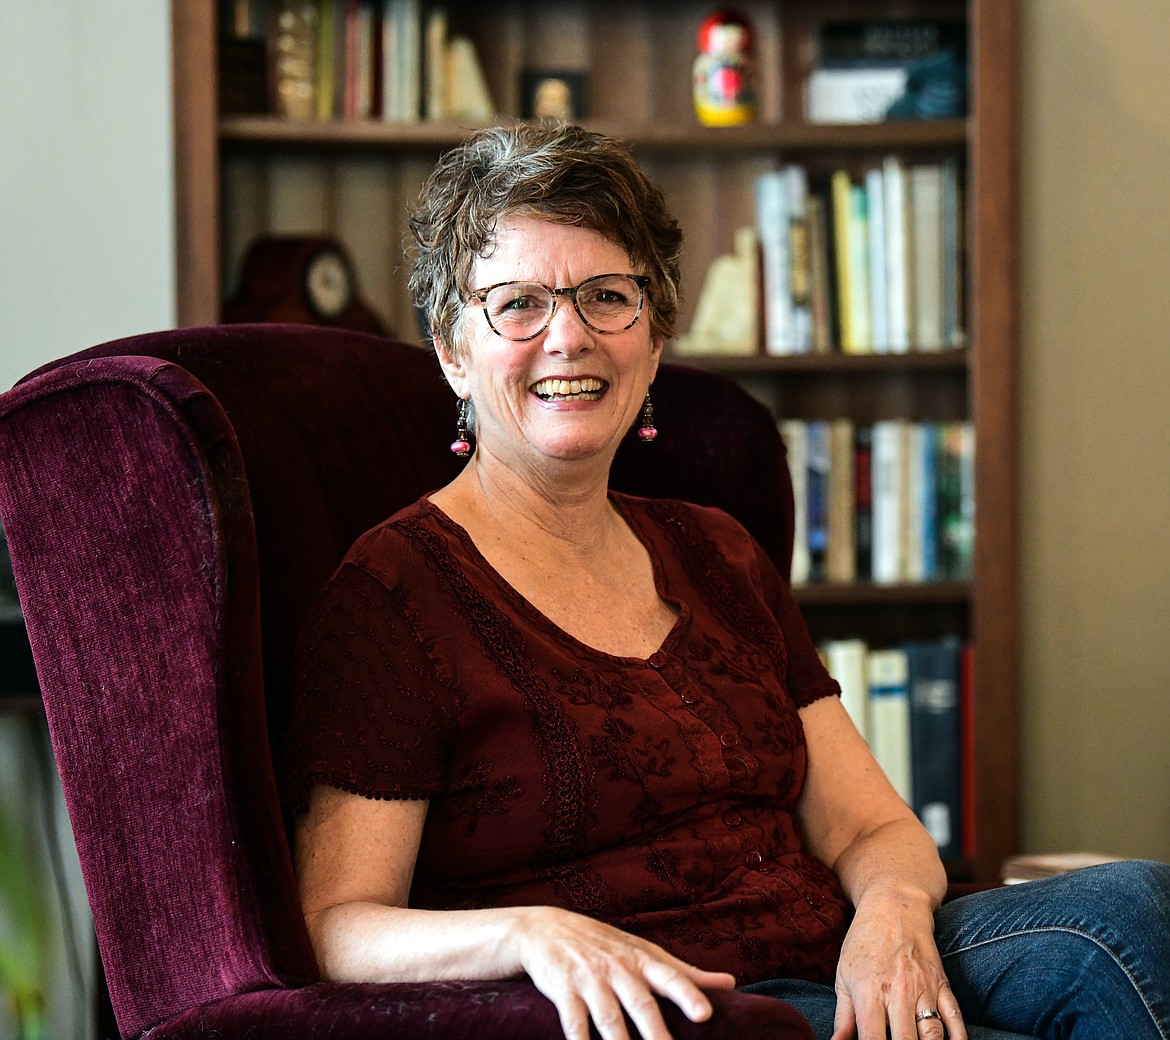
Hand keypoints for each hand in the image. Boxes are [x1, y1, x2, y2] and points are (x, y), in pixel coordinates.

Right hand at [513, 906, 735, 1039]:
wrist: (545, 928)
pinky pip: (573, 1022)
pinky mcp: (562, 990)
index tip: (706, 1013)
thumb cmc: (604, 945)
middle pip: (640, 1003)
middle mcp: (617, 968)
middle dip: (656, 1031)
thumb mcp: (643, 952)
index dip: (688, 994)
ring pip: (609, 1018)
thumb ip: (684, 973)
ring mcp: (589, 979)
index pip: (669, 976)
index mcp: (641, 959)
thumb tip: (730, 983)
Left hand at [830, 888, 965, 1039]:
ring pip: (933, 1035)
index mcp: (868, 990)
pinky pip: (956, 1018)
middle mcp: (898, 991)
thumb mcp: (843, 975)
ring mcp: (924, 988)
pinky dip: (958, 1038)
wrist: (895, 904)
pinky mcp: (943, 984)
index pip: (873, 1039)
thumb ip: (843, 1016)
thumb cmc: (864, 941)